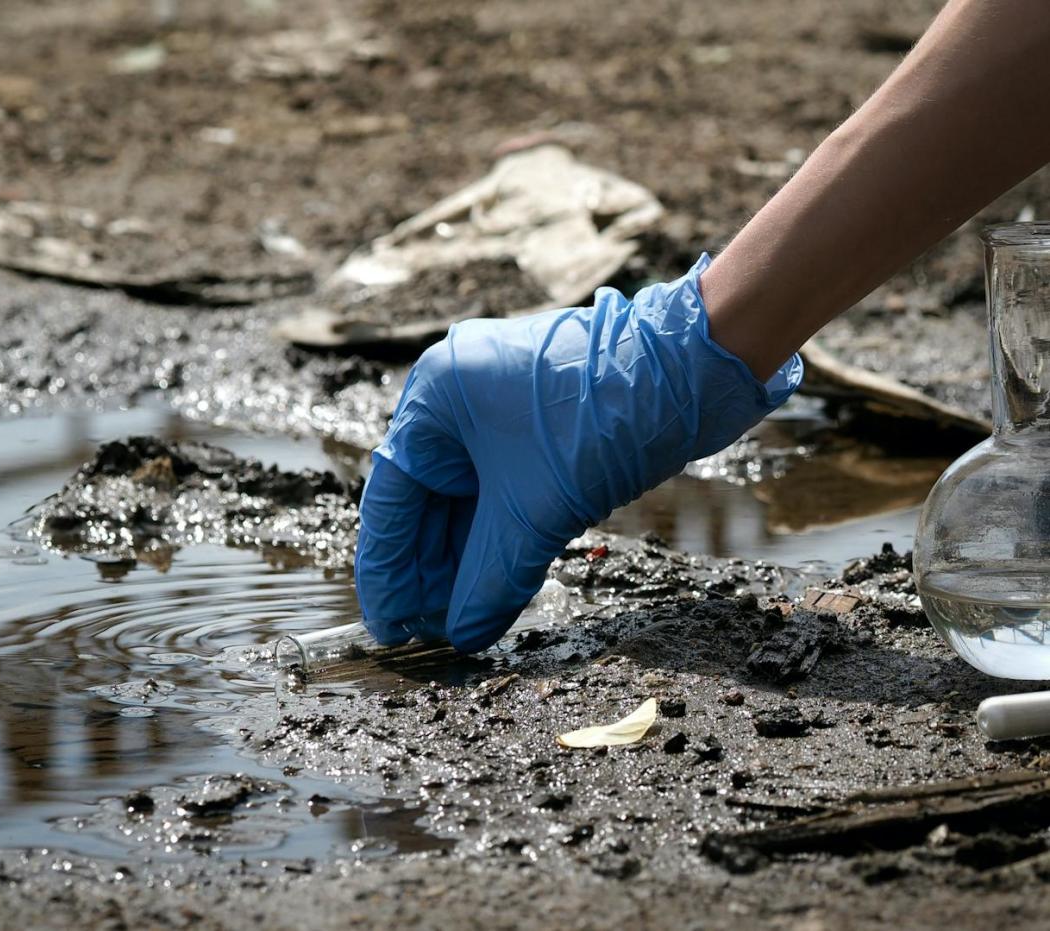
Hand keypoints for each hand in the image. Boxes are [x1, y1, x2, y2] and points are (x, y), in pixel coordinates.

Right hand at [355, 254, 800, 652]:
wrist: (691, 370)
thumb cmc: (603, 417)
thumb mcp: (536, 510)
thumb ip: (491, 578)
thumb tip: (464, 633)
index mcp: (434, 399)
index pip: (392, 497)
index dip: (387, 569)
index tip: (389, 627)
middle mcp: (455, 399)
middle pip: (426, 502)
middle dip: (429, 571)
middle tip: (427, 634)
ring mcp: (496, 411)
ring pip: (466, 501)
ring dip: (464, 561)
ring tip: (460, 621)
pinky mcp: (535, 427)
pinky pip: (501, 492)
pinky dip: (497, 539)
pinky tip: (494, 587)